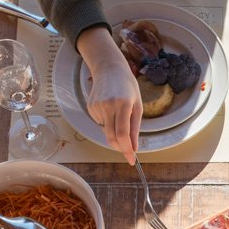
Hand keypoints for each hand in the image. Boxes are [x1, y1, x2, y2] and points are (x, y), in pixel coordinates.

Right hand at [78, 27, 141, 163]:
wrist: (109, 68)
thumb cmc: (128, 86)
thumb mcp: (138, 105)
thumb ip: (135, 128)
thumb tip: (134, 147)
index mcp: (124, 104)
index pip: (122, 134)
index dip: (126, 150)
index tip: (131, 160)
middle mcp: (108, 106)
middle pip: (111, 137)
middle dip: (120, 147)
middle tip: (128, 150)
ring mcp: (97, 107)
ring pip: (106, 131)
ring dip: (115, 132)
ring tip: (119, 114)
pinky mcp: (90, 107)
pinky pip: (101, 123)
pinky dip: (108, 122)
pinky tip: (110, 109)